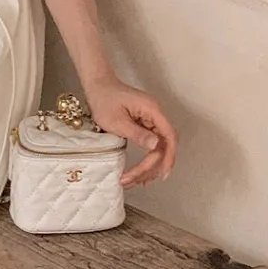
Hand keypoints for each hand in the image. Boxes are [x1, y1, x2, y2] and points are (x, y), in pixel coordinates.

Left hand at [90, 65, 176, 187]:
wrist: (98, 86)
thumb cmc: (104, 100)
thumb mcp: (118, 121)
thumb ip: (138, 134)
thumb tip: (155, 145)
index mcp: (152, 110)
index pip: (169, 136)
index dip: (168, 157)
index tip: (162, 174)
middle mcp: (155, 114)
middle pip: (165, 145)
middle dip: (155, 166)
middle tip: (141, 182)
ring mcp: (150, 119)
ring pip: (158, 147)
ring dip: (150, 166)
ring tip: (135, 181)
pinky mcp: (145, 123)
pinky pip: (151, 144)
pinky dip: (146, 160)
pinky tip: (140, 172)